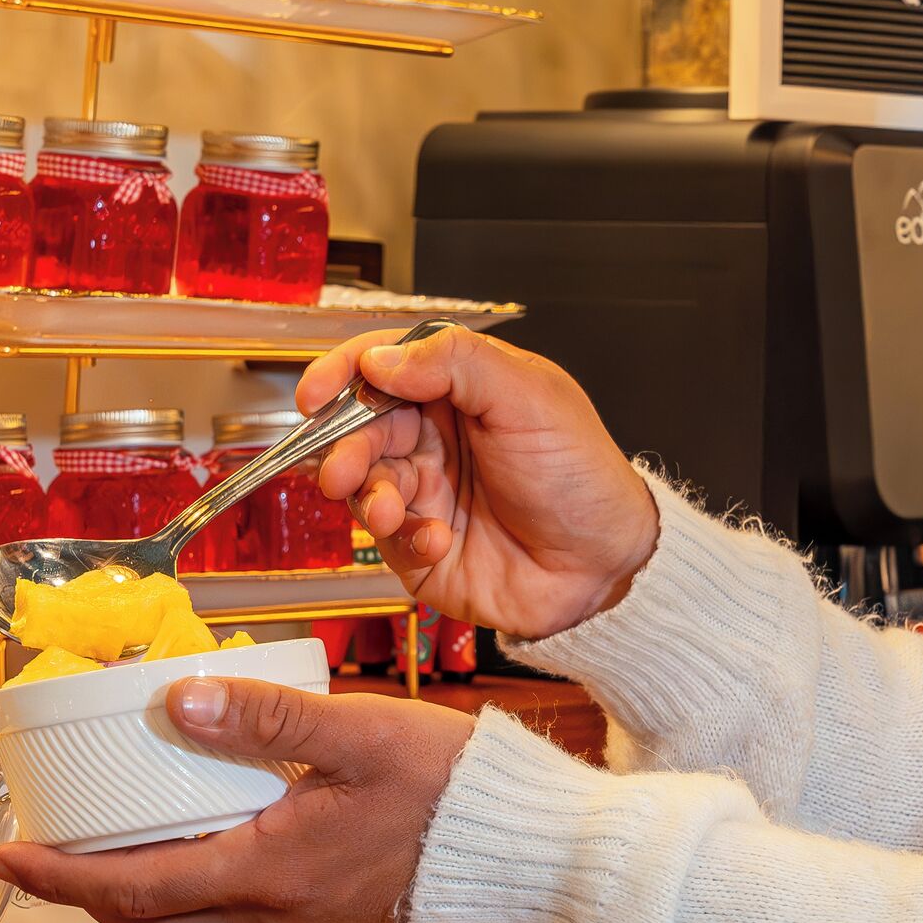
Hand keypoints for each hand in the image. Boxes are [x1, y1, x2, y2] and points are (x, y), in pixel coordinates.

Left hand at [0, 673, 472, 922]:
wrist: (537, 867)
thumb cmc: (458, 798)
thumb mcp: (358, 735)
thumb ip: (264, 719)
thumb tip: (177, 698)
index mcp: (267, 875)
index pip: (133, 890)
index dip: (61, 879)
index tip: (9, 860)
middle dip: (92, 897)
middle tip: (57, 854)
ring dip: (148, 903)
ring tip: (127, 849)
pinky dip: (204, 904)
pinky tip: (219, 855)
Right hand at [299, 324, 657, 640]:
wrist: (606, 564)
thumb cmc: (582, 476)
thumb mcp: (528, 397)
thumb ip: (455, 364)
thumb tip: (384, 358)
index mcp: (459, 390)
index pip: (383, 366)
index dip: (344, 374)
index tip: (316, 393)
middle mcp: (436, 439)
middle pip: (360, 427)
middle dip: (343, 446)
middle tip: (343, 467)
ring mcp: (426, 493)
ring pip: (362, 483)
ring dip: (368, 495)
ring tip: (393, 511)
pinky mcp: (421, 548)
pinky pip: (385, 539)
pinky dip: (402, 537)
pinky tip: (436, 540)